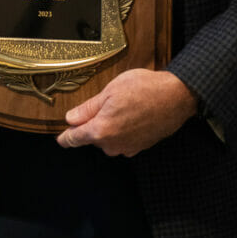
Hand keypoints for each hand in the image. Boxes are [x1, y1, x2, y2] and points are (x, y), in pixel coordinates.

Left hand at [56, 69, 197, 157]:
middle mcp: (114, 144)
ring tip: (120, 106)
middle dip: (91, 124)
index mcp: (101, 130)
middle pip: (92, 138)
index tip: (60, 138)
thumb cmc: (143, 89)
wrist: (175, 97)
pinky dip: (122, 130)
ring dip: (109, 127)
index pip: (75, 139)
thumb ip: (88, 108)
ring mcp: (128, 148)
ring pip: (108, 140)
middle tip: (102, 104)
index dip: (65, 137)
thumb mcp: (110, 91)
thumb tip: (70, 119)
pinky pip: (122, 141)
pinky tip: (130, 115)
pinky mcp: (140, 147)